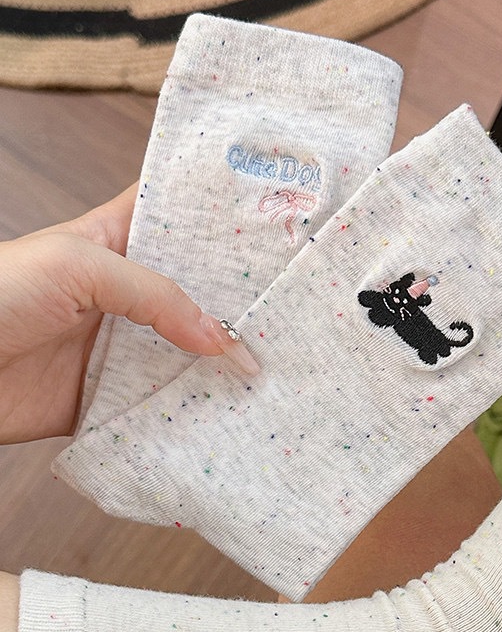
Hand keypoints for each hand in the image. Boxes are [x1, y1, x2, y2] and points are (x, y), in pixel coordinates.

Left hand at [0, 186, 257, 444]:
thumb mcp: (79, 267)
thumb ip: (154, 296)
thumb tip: (220, 338)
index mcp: (115, 242)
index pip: (176, 219)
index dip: (221, 219)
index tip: (278, 223)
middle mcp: (125, 295)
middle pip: (195, 295)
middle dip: (240, 301)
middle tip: (293, 307)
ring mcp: (120, 349)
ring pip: (186, 354)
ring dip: (222, 363)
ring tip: (281, 362)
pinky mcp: (110, 399)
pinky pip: (160, 407)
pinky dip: (192, 412)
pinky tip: (232, 412)